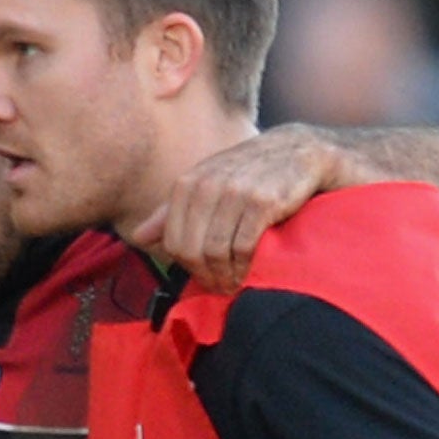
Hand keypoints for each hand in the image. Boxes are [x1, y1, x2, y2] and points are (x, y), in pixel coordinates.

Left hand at [128, 124, 342, 291]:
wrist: (300, 152)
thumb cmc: (250, 174)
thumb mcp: (208, 184)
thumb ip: (172, 212)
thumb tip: (138, 236)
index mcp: (188, 184)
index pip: (173, 242)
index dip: (187, 268)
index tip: (205, 278)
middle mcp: (207, 185)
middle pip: (192, 251)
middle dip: (206, 276)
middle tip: (222, 286)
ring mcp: (235, 192)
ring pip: (216, 252)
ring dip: (227, 276)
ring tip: (237, 283)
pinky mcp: (263, 202)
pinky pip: (244, 247)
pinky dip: (247, 266)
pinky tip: (253, 270)